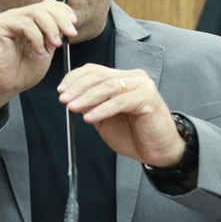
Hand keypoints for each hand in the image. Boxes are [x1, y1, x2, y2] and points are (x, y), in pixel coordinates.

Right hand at [0, 0, 76, 120]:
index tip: (74, 25)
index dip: (63, 12)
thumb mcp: (46, 50)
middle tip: (71, 34)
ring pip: (36, 12)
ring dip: (51, 28)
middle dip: (61, 19)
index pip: (49, 5)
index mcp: (30, 20)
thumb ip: (54, 35)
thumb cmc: (22, 71)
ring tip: (55, 45)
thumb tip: (67, 22)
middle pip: (44, 6)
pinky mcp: (0, 26)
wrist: (3, 86)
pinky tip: (39, 51)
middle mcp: (18, 16)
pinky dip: (37, 37)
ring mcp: (8, 19)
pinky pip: (25, 24)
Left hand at [57, 64, 184, 167]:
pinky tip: (89, 117)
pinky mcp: (148, 98)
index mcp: (122, 79)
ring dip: (87, 97)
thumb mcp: (106, 119)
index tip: (61, 90)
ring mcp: (142, 86)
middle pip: (99, 76)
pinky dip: (102, 109)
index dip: (75, 78)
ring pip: (108, 86)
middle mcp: (133, 78)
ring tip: (73, 108)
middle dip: (78, 87)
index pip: (94, 70)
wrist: (160, 151)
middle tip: (63, 99)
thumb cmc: (134, 135)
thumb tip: (70, 98)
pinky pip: (120, 101)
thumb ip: (92, 106)